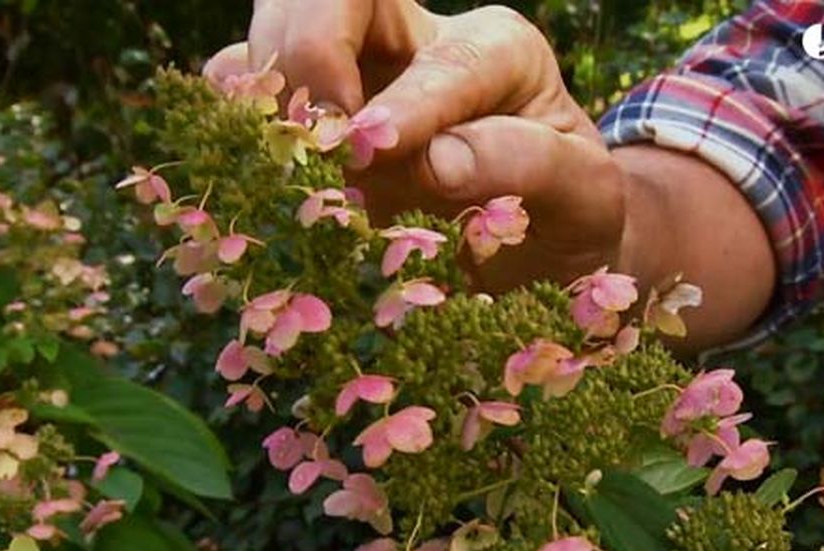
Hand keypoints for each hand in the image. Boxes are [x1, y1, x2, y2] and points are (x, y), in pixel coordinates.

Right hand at [205, 0, 623, 291]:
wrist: (541, 251)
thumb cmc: (569, 219)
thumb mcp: (587, 198)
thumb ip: (532, 167)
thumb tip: (435, 161)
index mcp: (495, 52)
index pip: (441, 59)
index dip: (403, 105)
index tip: (372, 155)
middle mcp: (417, 46)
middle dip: (310, 55)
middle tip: (318, 145)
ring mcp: (355, 80)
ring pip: (274, 27)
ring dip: (265, 88)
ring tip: (282, 160)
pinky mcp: (313, 124)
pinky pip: (245, 93)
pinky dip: (237, 122)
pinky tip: (253, 168)